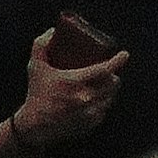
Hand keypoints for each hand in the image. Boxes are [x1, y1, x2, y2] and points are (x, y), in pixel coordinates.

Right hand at [16, 21, 129, 151]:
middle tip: (108, 71)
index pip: (104, 69)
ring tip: (104, 84)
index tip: (124, 55)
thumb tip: (53, 31)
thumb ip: (40, 45)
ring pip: (110, 98)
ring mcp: (89, 113)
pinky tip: (98, 100)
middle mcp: (84, 98)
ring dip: (110, 90)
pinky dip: (103, 104)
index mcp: (74, 82)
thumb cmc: (35, 94)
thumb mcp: (35, 66)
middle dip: (113, 76)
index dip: (117, 61)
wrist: (33, 126)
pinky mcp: (90, 125)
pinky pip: (104, 111)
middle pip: (112, 84)